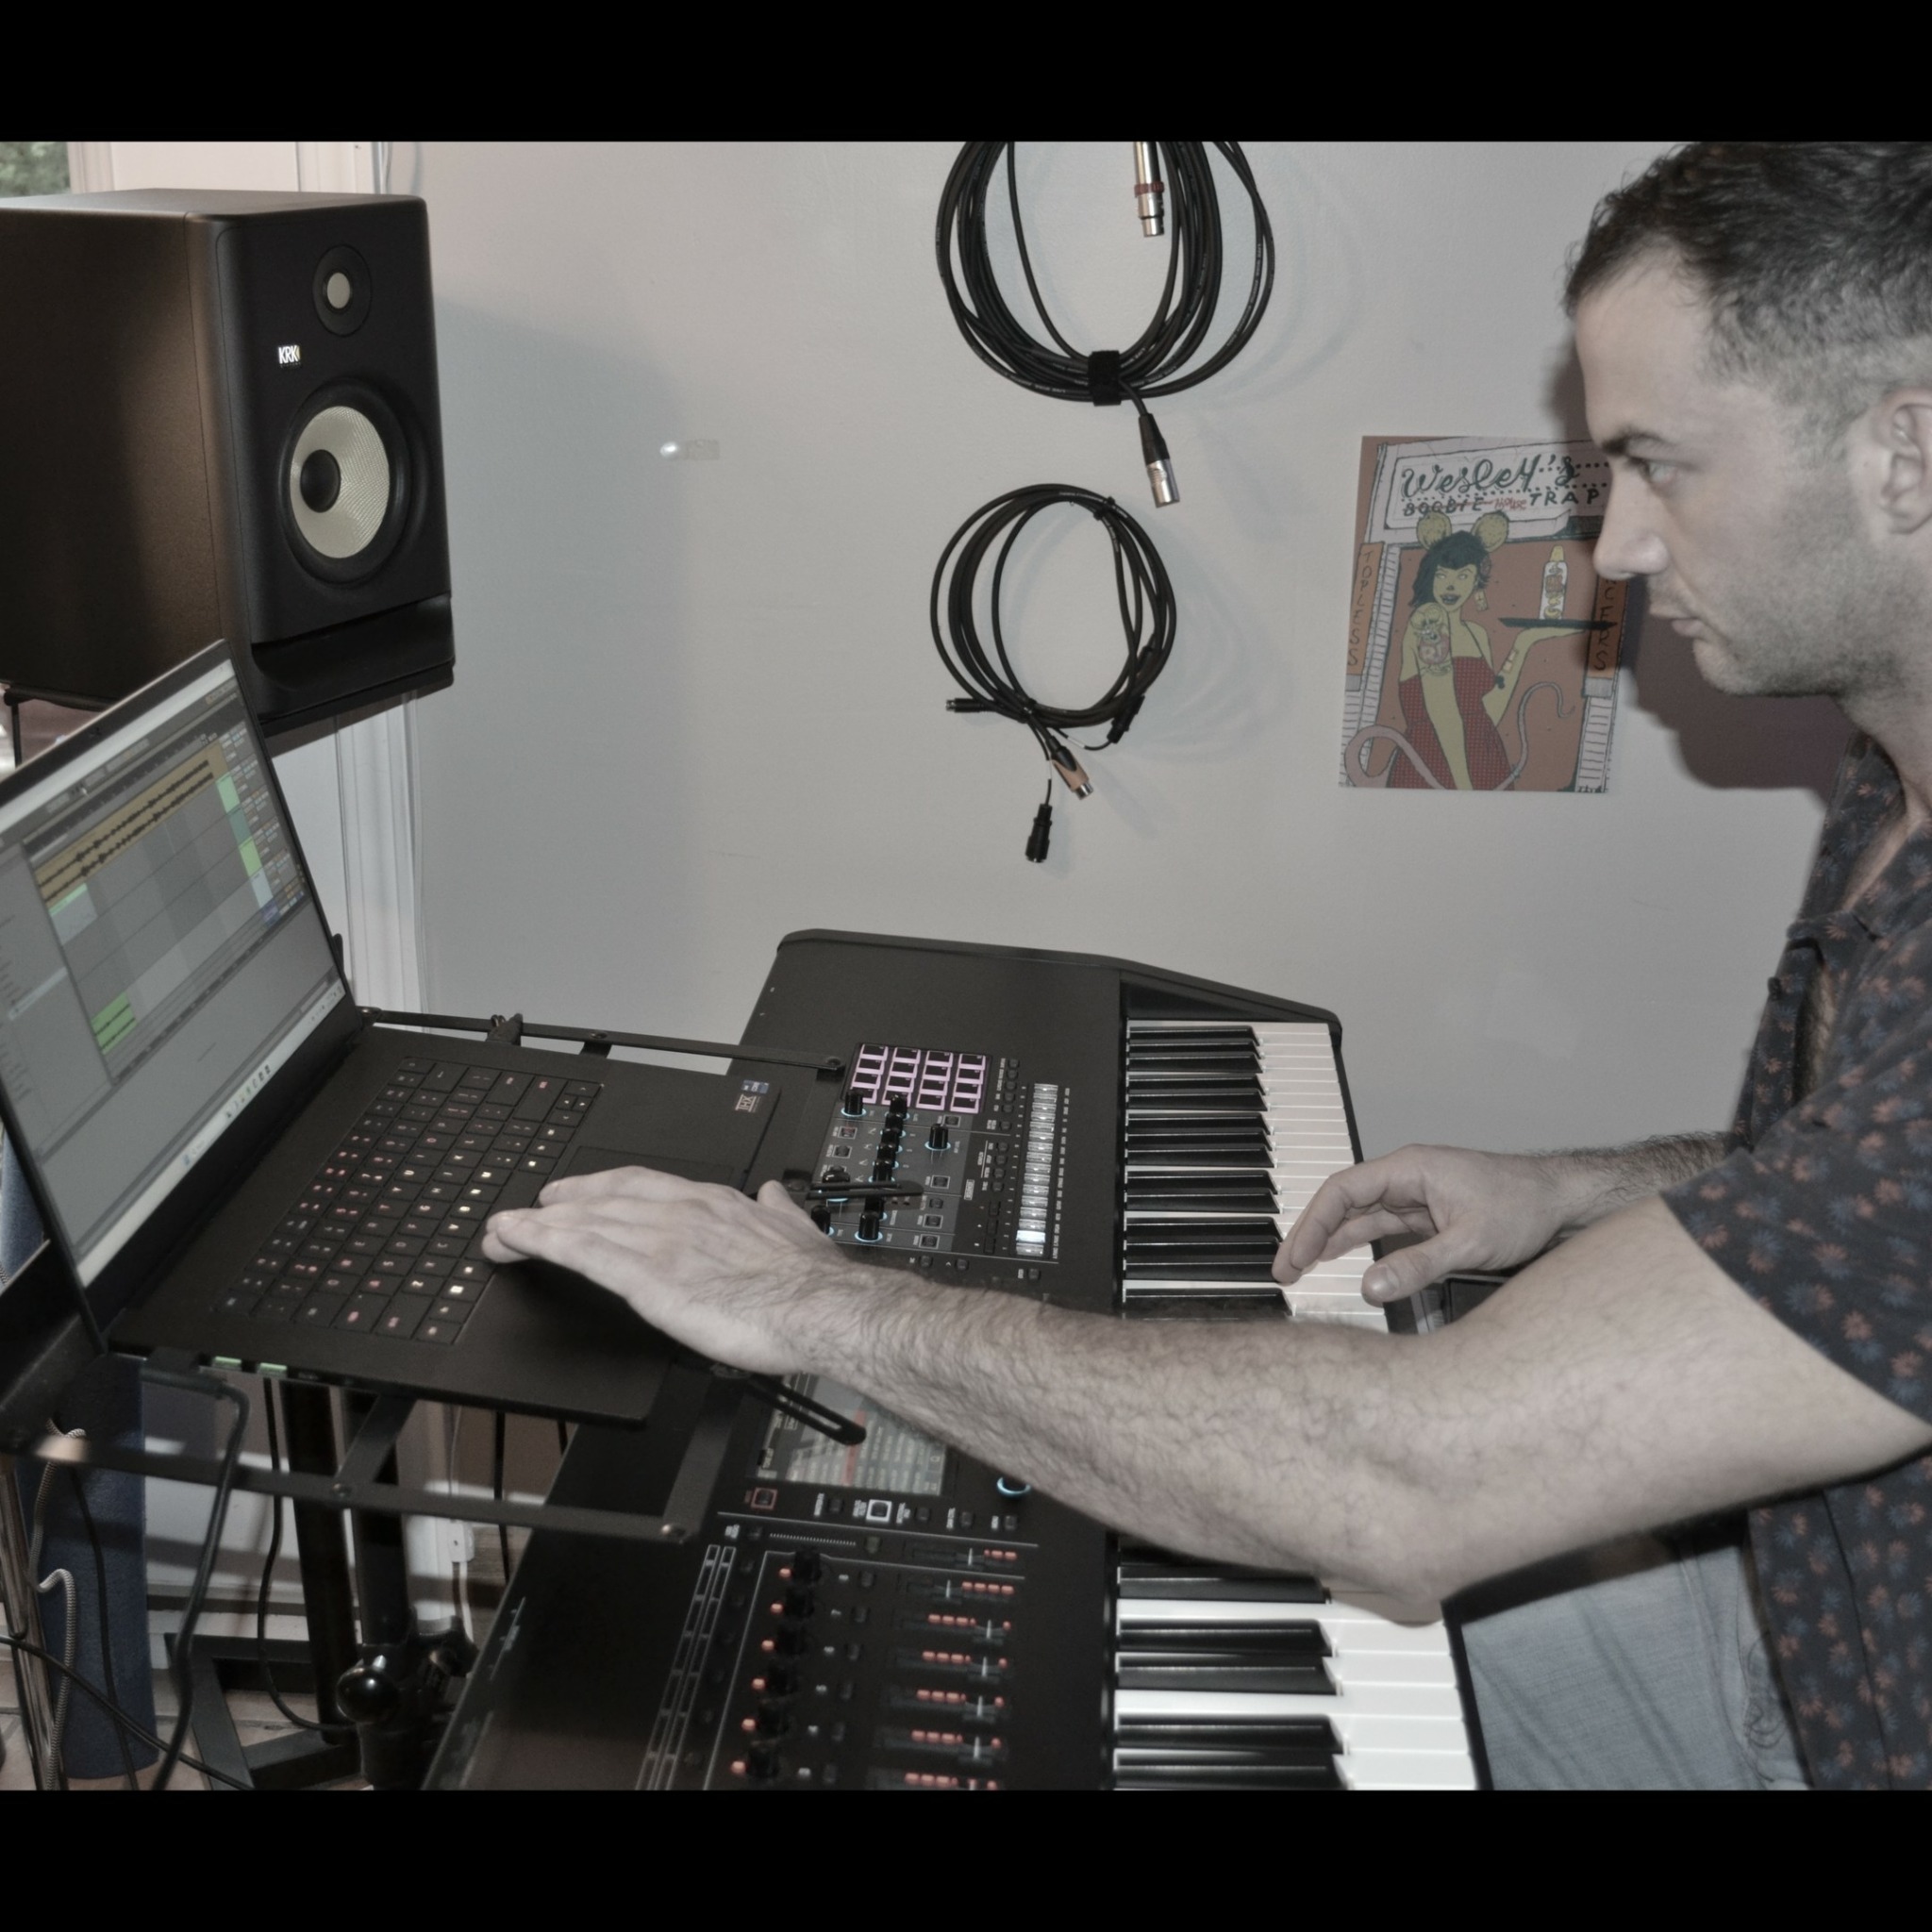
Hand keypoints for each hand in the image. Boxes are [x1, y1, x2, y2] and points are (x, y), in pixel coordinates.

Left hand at [482, 1168, 867, 1374]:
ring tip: (500, 1232)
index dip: (600, 1189)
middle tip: (524, 1214)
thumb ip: (778, 1213)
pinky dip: (541, 1243)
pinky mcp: (645, 1277)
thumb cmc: (812, 1281)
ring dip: (534, 1226)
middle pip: (601, 1198)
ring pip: (582, 1222)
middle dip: (556, 1205)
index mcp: (713, 1203)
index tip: (577, 1195)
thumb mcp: (798, 1228)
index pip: (642, 1185)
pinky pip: (579, 1253)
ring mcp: (658, 1242)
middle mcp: (678, 1213)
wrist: (820, 1306)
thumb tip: (773, 1196)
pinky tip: (514, 1242)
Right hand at [1274, 1145, 1576, 1303]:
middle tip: (1283, 1270)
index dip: (1312, 1224)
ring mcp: (1417, 1198)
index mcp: (1411, 1168)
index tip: (1295, 1256)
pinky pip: (1381, 1229)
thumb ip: (1418, 1266)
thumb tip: (1371, 1287)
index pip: (1344, 1190)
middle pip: (1343, 1203)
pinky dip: (1357, 1246)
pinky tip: (1338, 1262)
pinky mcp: (1428, 1217)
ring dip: (1329, 1242)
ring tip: (1300, 1270)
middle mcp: (1408, 1179)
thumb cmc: (1525, 1204)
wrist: (1564, 1201)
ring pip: (1359, 1217)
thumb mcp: (1470, 1242)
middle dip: (1310, 1235)